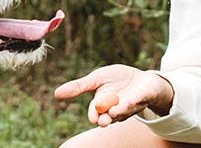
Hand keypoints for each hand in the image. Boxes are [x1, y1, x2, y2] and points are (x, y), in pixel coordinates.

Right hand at [54, 64, 174, 126]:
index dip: (94, 115)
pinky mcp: (144, 98)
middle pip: (109, 117)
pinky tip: (130, 101)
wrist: (142, 78)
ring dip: (120, 111)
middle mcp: (116, 110)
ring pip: (124, 111)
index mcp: (103, 105)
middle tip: (103, 121)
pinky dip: (134, 101)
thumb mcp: (96, 78)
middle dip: (106, 120)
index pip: (96, 113)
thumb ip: (79, 86)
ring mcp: (131, 106)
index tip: (93, 118)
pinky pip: (139, 100)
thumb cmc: (117, 79)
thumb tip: (56, 94)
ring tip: (115, 111)